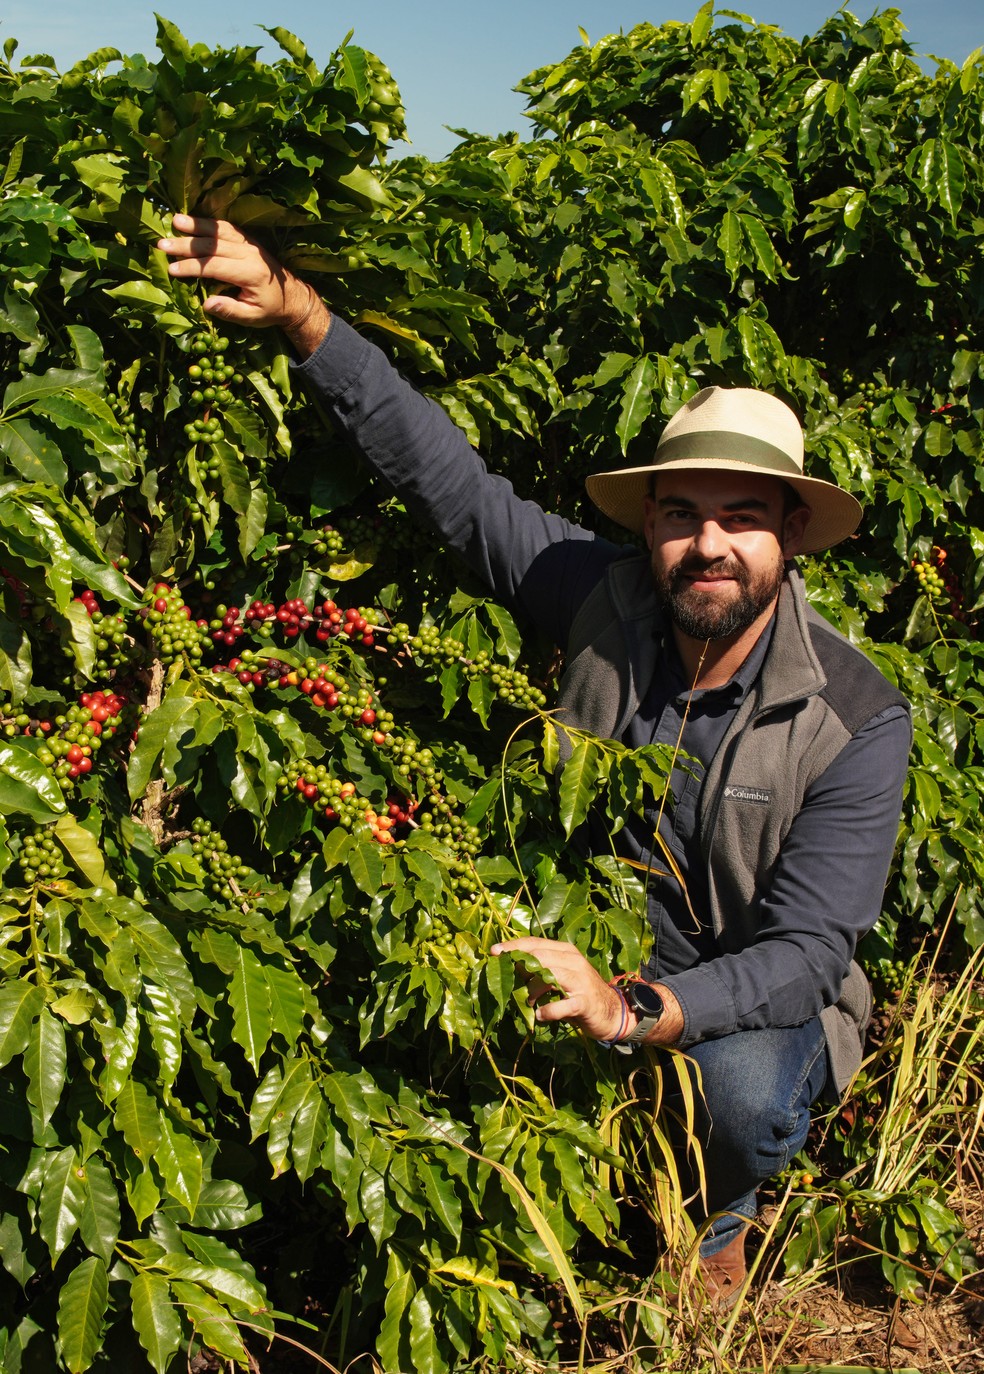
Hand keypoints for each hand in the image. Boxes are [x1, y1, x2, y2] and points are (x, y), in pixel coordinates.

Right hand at [157, 215, 329, 354]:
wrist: (293, 297)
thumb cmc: (270, 310)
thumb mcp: (252, 317)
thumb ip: (230, 311)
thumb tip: (206, 304)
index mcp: (250, 274)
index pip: (215, 267)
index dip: (192, 267)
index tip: (171, 269)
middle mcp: (250, 254)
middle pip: (213, 245)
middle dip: (186, 244)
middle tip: (162, 244)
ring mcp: (250, 244)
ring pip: (220, 230)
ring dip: (196, 225)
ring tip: (174, 220)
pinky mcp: (248, 240)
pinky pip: (227, 228)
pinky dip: (209, 223)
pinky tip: (192, 220)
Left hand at [490, 937, 624, 1041]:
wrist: (613, 1012)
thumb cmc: (579, 994)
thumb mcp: (559, 978)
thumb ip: (538, 971)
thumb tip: (509, 968)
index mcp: (566, 952)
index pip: (535, 943)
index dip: (513, 946)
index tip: (494, 952)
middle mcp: (574, 961)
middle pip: (539, 956)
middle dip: (518, 966)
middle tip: (506, 981)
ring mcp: (581, 980)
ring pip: (548, 975)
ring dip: (532, 990)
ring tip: (528, 1001)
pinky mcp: (584, 1002)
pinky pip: (560, 1006)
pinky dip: (546, 1012)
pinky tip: (541, 1016)